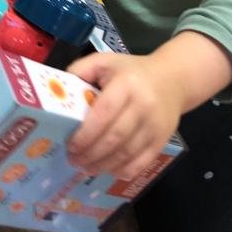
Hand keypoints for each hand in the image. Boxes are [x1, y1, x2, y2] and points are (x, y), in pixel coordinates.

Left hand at [66, 52, 184, 181]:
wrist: (173, 79)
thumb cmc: (132, 71)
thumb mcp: (106, 61)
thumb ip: (81, 70)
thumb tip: (57, 90)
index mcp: (127, 84)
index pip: (104, 113)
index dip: (86, 133)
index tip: (70, 143)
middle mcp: (143, 106)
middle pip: (114, 137)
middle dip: (90, 153)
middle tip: (73, 160)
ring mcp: (154, 126)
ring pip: (126, 153)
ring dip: (103, 165)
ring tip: (86, 168)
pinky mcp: (162, 140)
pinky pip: (141, 162)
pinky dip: (123, 170)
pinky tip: (108, 170)